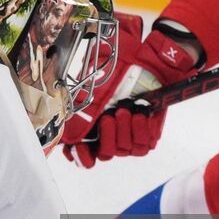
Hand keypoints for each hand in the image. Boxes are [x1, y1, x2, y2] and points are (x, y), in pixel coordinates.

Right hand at [60, 21, 199, 167]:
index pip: (83, 153)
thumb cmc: (117, 72)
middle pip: (105, 153)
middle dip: (108, 136)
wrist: (146, 63)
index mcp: (92, 125)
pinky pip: (144, 144)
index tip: (79, 150)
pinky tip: (139, 114)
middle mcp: (110, 134)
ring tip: (125, 110)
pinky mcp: (147, 134)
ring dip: (124, 130)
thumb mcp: (96, 88)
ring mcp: (129, 135)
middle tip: (109, 117)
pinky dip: (141, 130)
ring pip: (124, 149)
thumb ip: (83, 114)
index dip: (81, 156)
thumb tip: (71, 135)